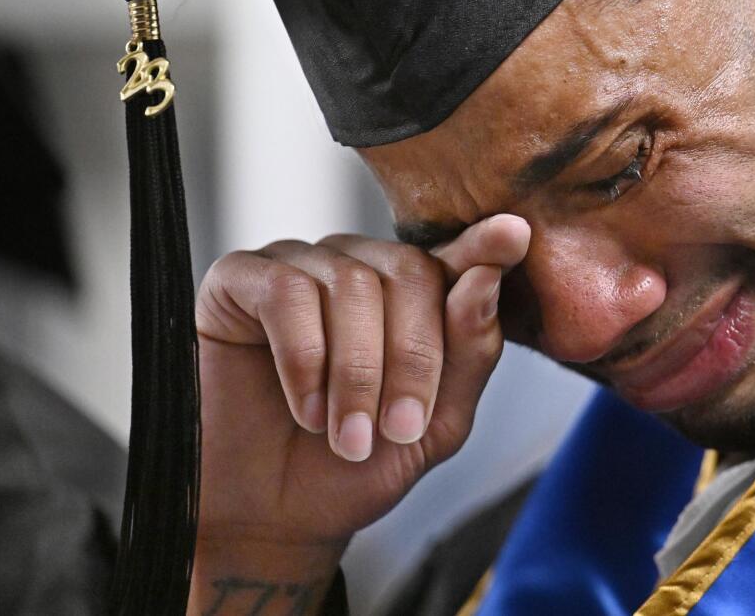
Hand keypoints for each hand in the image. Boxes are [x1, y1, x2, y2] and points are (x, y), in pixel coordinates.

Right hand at [191, 214, 529, 552]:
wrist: (278, 518)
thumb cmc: (359, 466)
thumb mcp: (437, 422)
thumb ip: (469, 352)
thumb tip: (485, 278)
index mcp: (412, 292)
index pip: (456, 258)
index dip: (484, 246)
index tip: (515, 236)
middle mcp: (358, 265)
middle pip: (408, 272)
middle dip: (412, 359)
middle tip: (397, 430)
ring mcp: (298, 265)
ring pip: (350, 284)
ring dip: (356, 374)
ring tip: (349, 437)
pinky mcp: (239, 280)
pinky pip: (287, 293)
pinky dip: (304, 358)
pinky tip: (307, 410)